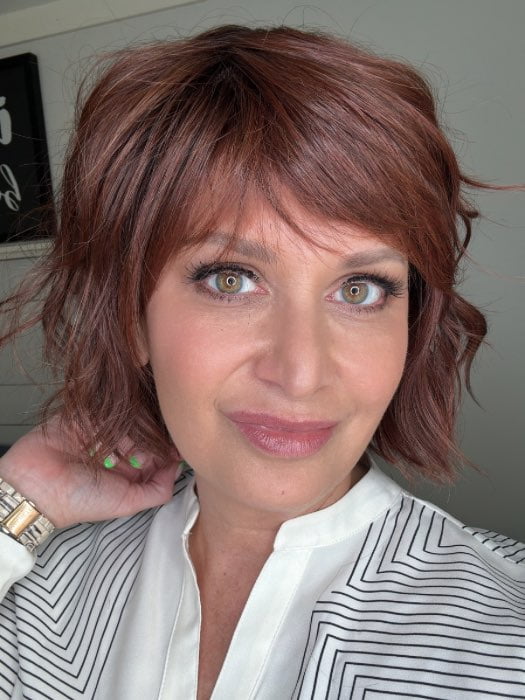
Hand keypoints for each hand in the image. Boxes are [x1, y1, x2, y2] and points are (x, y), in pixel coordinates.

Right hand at [0, 418, 180, 527]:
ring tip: (142, 418)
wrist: (35, 484)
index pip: (158, 454)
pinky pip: (109, 405)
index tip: (180, 440)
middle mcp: (119, 450)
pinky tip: (125, 407)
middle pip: (147, 432)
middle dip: (156, 430)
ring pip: (132, 416)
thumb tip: (179, 468)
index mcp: (129, 471)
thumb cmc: (78, 499)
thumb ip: (157, 490)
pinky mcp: (87, 414)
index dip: (169, 447)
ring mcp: (104, 430)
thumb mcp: (126, 503)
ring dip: (139, 417)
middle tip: (164, 426)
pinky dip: (119, 405)